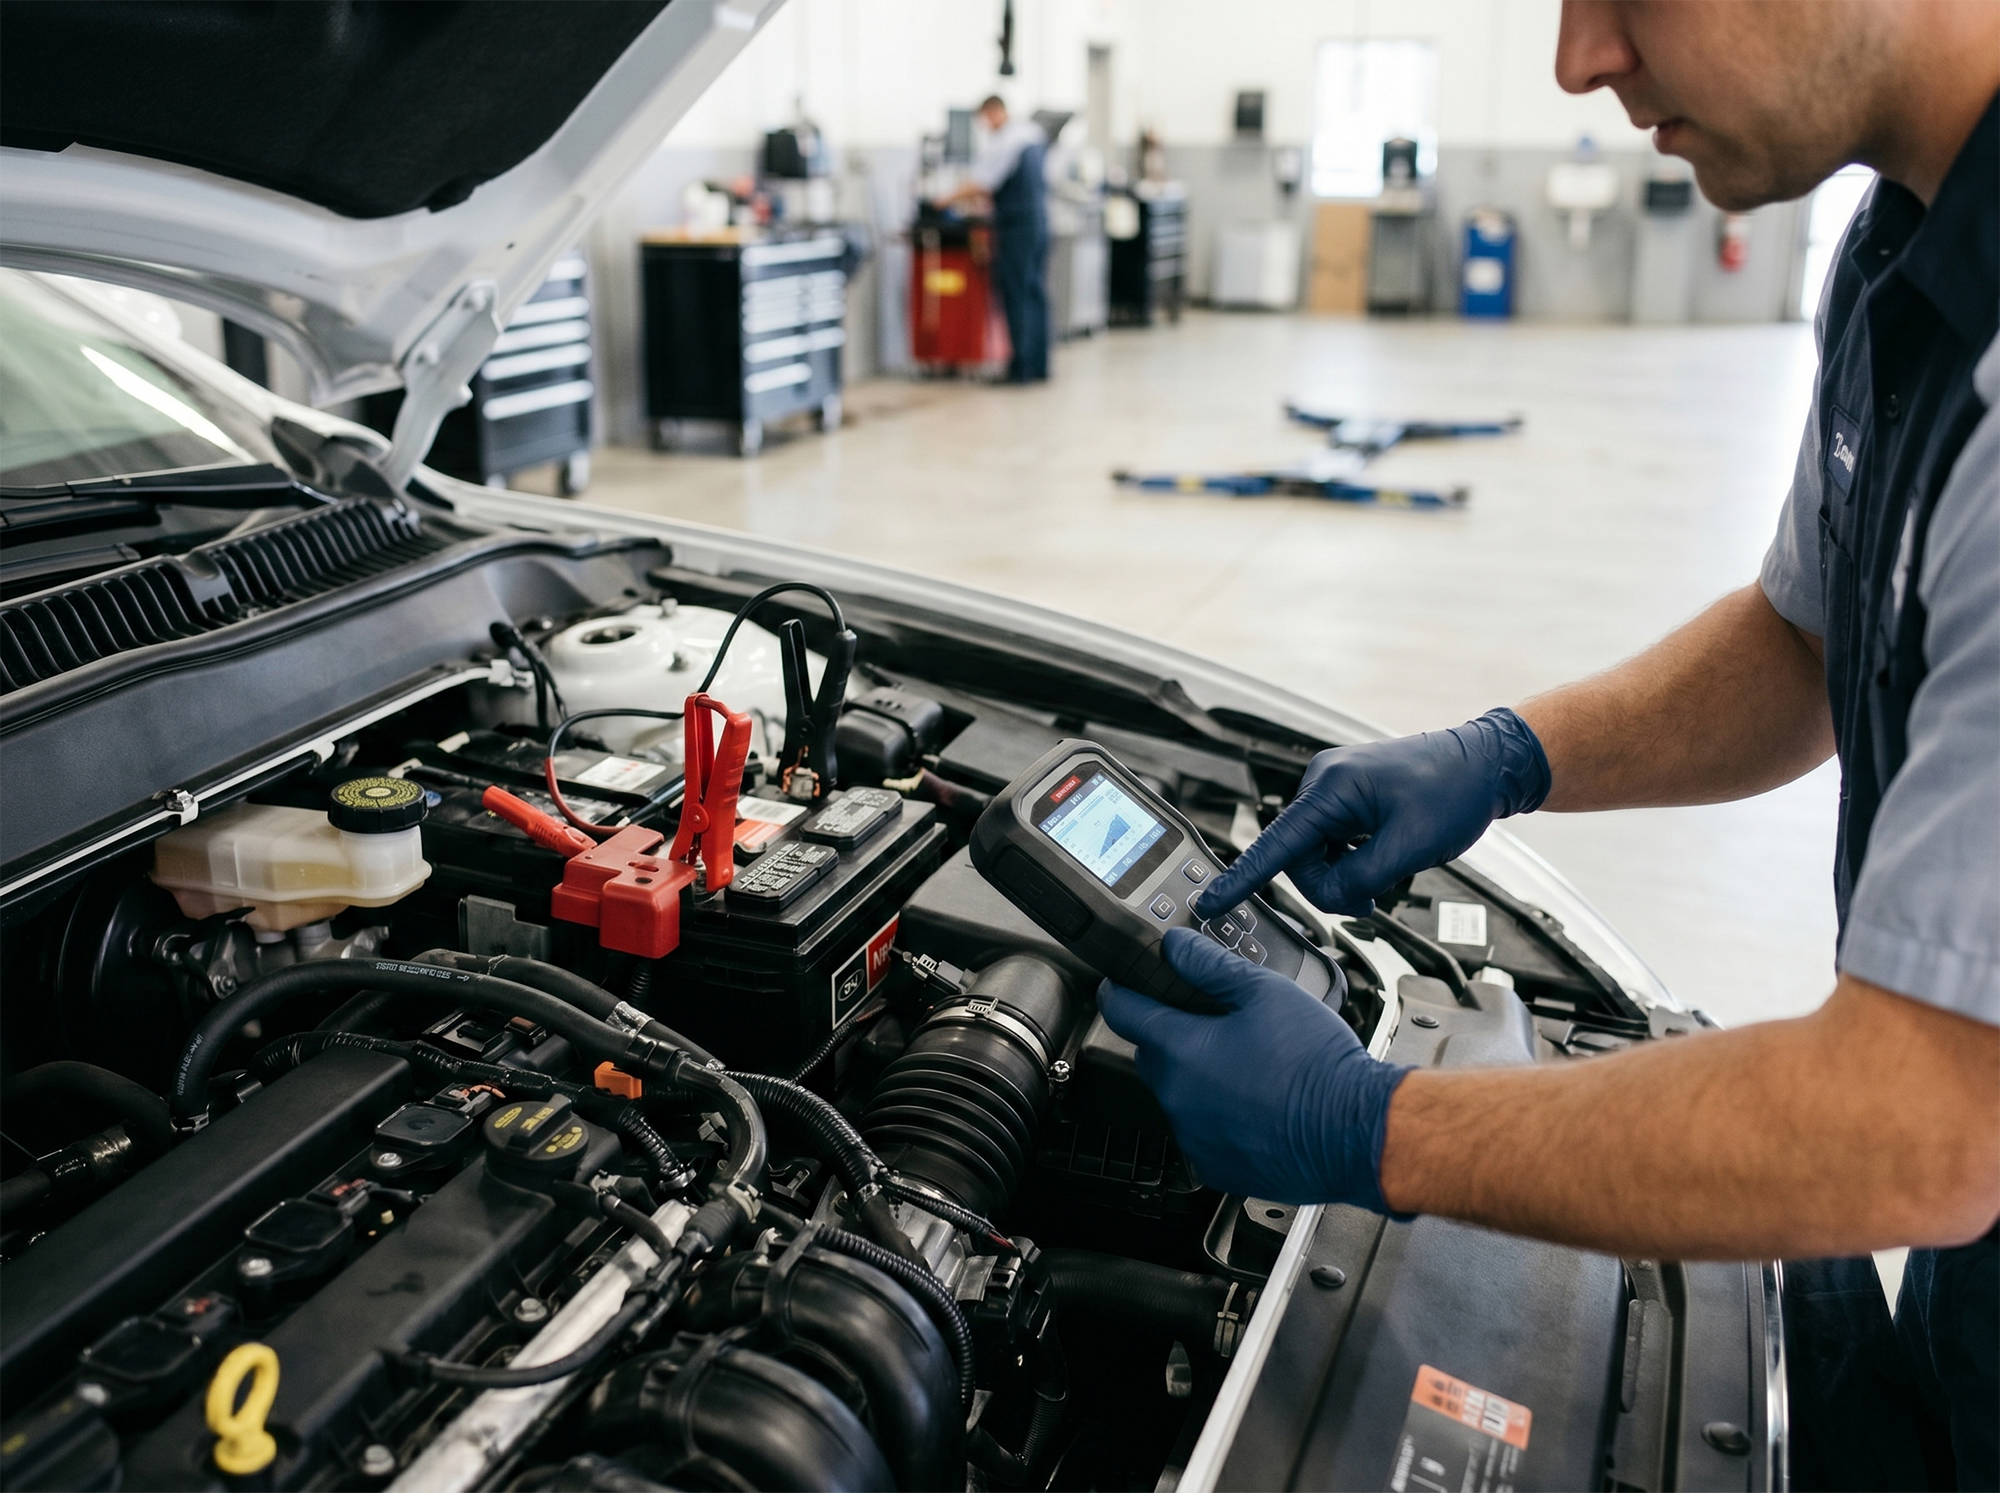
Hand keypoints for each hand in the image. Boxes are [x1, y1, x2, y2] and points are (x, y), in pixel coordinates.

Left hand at [1097, 927, 1408, 1208]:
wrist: (1358, 1133)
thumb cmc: (1317, 1065)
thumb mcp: (1265, 993)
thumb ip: (1210, 966)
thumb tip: (1176, 946)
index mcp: (1181, 1050)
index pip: (1123, 1012)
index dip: (1119, 990)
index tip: (1119, 983)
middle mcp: (1178, 1098)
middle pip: (1152, 1054)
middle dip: (1171, 1033)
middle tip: (1211, 1019)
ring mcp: (1194, 1136)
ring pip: (1178, 1094)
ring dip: (1197, 1076)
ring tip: (1247, 1062)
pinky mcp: (1216, 1165)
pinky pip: (1201, 1129)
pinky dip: (1217, 1114)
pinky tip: (1255, 1100)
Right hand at [1198, 707, 1548, 918]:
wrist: (1485, 764)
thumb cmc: (1454, 793)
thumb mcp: (1410, 846)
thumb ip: (1360, 879)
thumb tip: (1331, 899)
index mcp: (1330, 788)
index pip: (1275, 844)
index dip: (1242, 879)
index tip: (1209, 902)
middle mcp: (1321, 783)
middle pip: (1301, 859)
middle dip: (1332, 883)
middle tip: (1374, 894)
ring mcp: (1331, 789)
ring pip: (1317, 855)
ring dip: (1346, 874)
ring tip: (1386, 874)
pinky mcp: (1344, 797)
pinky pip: (1332, 842)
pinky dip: (1352, 860)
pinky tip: (1380, 858)